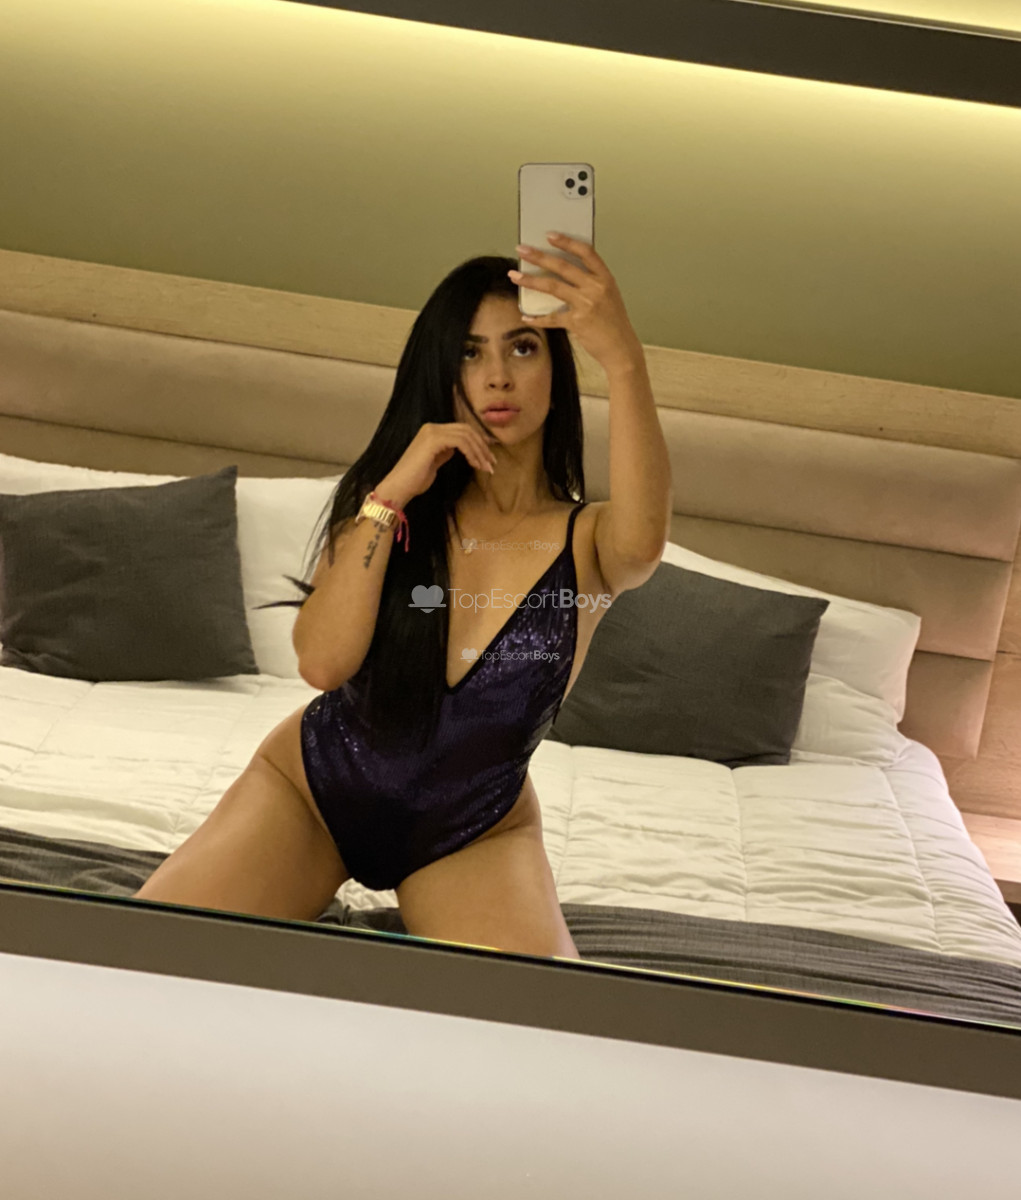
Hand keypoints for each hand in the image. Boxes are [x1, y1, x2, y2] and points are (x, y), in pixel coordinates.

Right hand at [379, 422, 497, 505]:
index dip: (479, 441)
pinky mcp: (433, 440)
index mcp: (433, 431)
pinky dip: (471, 452)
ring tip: (486, 467)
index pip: (462, 430)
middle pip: (467, 430)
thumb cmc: (415, 480)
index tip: (489, 456)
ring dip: (480, 451)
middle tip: (492, 463)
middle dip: (482, 446)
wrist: (399, 487)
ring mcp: (432, 432)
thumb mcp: (435, 462)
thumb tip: (463, 449)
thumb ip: (446, 452)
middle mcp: (432, 428)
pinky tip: (475, 464)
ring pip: (466, 435)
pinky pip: (461, 442)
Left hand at [509, 233, 643, 374]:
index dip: (567, 242)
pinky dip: (538, 318)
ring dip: (531, 280)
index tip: (549, 235)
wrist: (621, 348)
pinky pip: (552, 317)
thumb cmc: (614, 323)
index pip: (585, 252)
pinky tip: (526, 316)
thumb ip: (591, 282)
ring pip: (553, 286)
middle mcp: (596, 288)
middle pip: (563, 266)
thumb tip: (563, 272)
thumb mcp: (609, 296)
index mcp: (605, 278)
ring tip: (514, 275)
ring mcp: (586, 304)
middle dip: (539, 256)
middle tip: (522, 249)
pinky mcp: (576, 322)